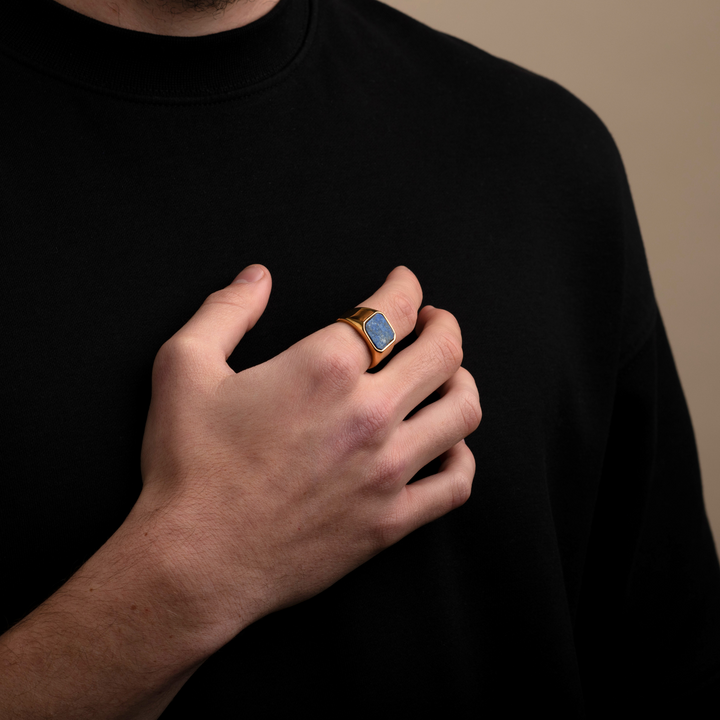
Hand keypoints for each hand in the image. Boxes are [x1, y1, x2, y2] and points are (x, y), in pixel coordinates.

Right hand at [139, 265, 480, 638]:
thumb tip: (258, 278)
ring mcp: (387, 471)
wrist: (195, 560)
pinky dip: (462, 456)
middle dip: (444, 325)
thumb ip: (226, 310)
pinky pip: (456, 483)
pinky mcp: (390, 521)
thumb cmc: (188, 465)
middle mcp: (369, 414)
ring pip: (461, 413)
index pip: (393, 310)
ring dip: (462, 382)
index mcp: (326, 369)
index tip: (405, 284)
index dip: (406, 287)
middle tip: (436, 321)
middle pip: (442, 354)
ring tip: (450, 376)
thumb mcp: (184, 367)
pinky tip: (447, 446)